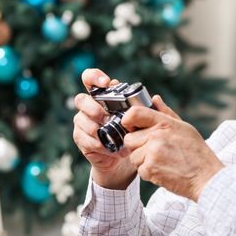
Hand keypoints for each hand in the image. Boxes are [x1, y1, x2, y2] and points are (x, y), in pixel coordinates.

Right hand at [73, 68, 134, 188]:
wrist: (123, 158)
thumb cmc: (132, 133)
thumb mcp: (141, 120)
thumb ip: (146, 108)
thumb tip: (155, 98)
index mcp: (103, 96)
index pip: (90, 78)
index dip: (94, 77)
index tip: (106, 83)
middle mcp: (89, 106)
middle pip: (81, 99)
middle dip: (93, 108)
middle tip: (107, 118)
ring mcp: (82, 121)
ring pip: (81, 120)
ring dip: (97, 129)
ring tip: (113, 138)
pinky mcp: (80, 138)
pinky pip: (84, 138)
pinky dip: (99, 144)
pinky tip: (111, 149)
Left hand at [122, 105, 223, 200]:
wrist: (206, 177)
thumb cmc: (197, 153)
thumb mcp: (184, 128)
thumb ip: (166, 113)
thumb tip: (155, 99)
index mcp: (165, 123)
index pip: (135, 113)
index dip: (128, 120)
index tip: (130, 127)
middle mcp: (157, 135)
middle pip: (129, 139)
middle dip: (138, 146)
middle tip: (155, 151)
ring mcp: (152, 152)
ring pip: (133, 156)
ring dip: (143, 162)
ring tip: (162, 162)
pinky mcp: (150, 168)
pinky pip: (139, 170)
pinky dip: (149, 173)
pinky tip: (163, 171)